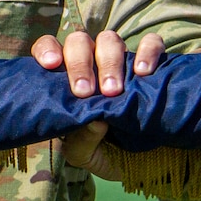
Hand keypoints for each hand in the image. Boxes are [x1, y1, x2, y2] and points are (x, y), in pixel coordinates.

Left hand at [30, 29, 164, 172]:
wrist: (151, 162)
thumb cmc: (107, 154)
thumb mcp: (86, 156)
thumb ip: (81, 143)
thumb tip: (93, 120)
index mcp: (67, 79)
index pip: (49, 48)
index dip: (46, 50)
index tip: (51, 65)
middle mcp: (92, 63)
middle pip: (78, 42)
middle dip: (79, 64)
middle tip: (85, 92)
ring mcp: (122, 61)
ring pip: (109, 39)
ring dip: (109, 60)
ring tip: (113, 91)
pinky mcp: (153, 63)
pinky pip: (152, 43)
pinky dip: (148, 51)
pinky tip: (144, 73)